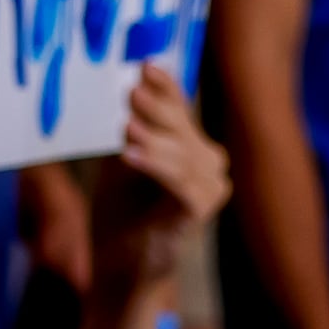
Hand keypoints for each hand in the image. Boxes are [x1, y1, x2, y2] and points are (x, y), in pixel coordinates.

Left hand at [92, 64, 231, 281]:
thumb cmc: (121, 209)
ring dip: (155, 141)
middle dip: (158, 109)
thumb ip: (134, 129)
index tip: (146, 66)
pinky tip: (129, 157)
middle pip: (183, 128)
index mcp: (189, 146)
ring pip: (184, 156)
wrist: (120, 262)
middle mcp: (207, 165)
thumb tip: (134, 87)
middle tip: (131, 93)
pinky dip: (157, 169)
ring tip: (127, 128)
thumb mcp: (122, 160)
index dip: (166, 87)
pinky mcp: (198, 214)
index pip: (180, 109)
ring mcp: (208, 190)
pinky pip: (181, 186)